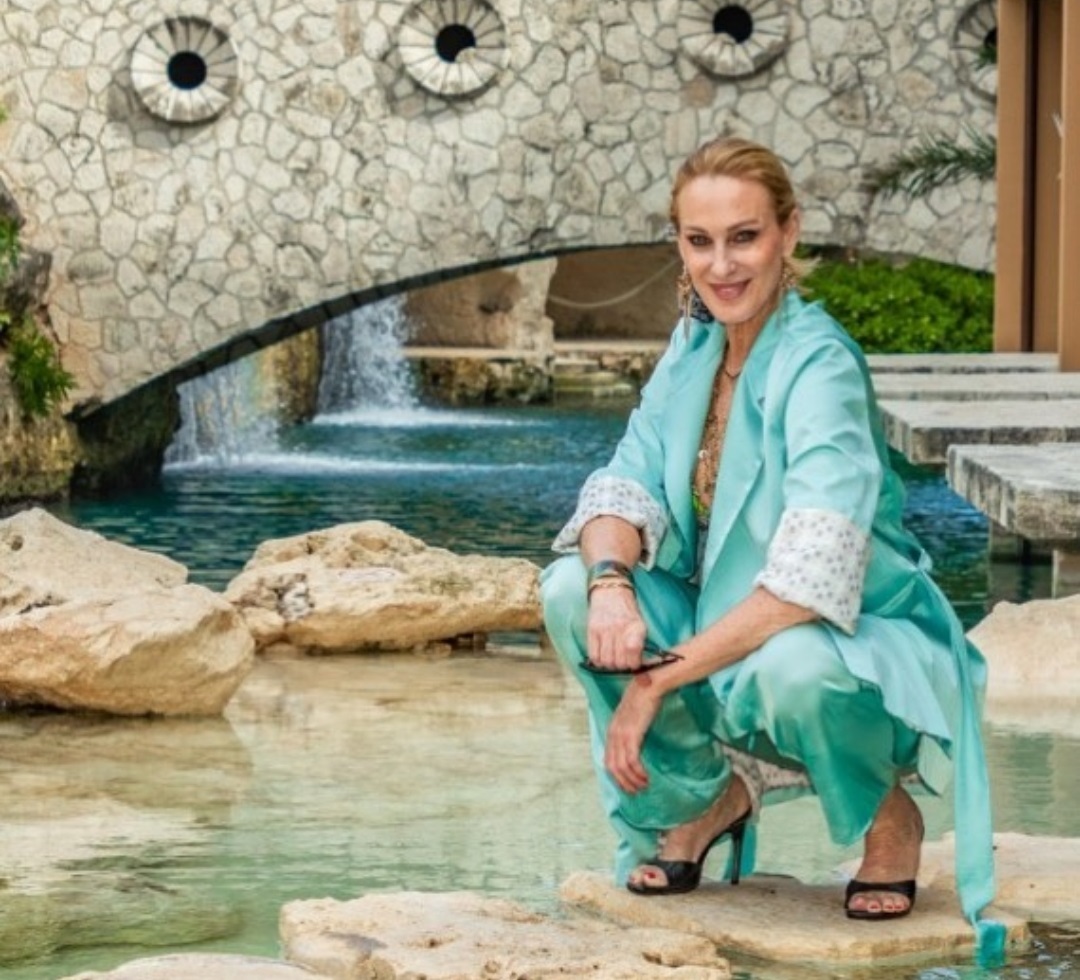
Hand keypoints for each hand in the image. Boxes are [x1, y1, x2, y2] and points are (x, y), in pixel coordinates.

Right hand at [586, 587, 646, 671]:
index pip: (634, 654)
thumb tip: (645, 680)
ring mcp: (604, 630)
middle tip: (623, 661)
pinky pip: (594, 656)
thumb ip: (641, 651)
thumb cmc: (628, 613)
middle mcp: (620, 628)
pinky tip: (603, 655)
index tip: (634, 664)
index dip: (634, 665)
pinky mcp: (592, 630)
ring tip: (612, 658)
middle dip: (622, 666)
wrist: (611, 592)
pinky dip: (598, 661)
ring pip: (606, 662)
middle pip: (619, 662)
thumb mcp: (640, 627)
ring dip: (610, 665)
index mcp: (636, 628)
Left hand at [604, 675, 661, 793]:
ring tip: (644, 786)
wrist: (647, 686)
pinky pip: (632, 761)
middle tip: (636, 792)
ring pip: (621, 768)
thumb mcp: (631, 718)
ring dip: (632, 780)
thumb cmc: (643, 700)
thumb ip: (629, 731)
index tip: (627, 785)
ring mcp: (620, 735)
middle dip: (623, 783)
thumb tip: (634, 746)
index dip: (616, 777)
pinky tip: (646, 777)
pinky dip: (638, 772)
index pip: (608, 761)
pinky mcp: (631, 735)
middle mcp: (612, 735)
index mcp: (611, 731)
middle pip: (612, 768)